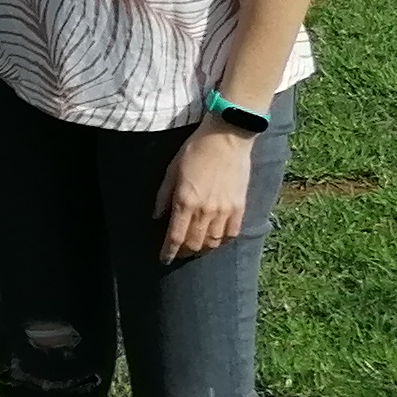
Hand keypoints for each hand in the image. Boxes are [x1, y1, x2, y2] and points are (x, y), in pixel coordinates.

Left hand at [156, 123, 261, 262]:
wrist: (226, 138)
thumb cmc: (195, 150)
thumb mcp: (171, 170)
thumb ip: (163, 196)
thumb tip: (156, 217)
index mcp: (185, 201)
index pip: (175, 237)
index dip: (168, 252)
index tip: (164, 259)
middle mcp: (205, 210)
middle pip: (194, 243)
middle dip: (184, 252)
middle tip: (179, 252)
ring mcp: (224, 210)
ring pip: (213, 243)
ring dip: (203, 249)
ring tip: (196, 248)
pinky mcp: (239, 207)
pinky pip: (232, 233)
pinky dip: (223, 242)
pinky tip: (217, 241)